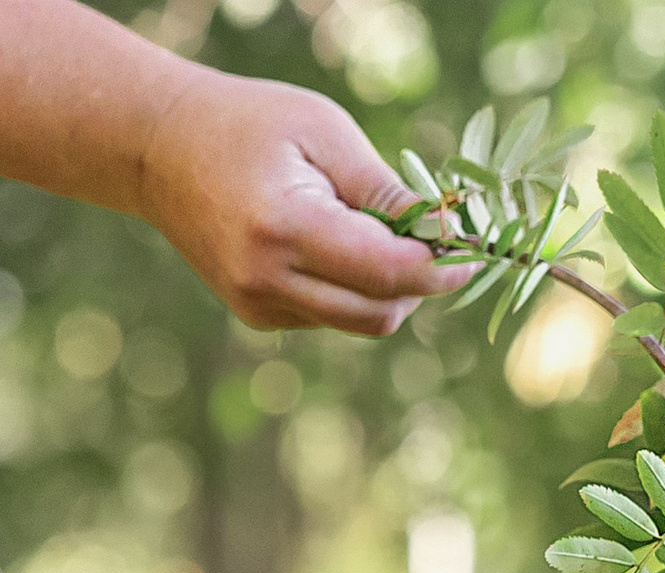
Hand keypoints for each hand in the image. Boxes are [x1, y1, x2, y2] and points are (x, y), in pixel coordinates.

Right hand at [135, 69, 466, 335]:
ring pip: (362, 321)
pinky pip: (333, 316)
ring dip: (390, 289)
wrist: (157, 147)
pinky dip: (354, 290)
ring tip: (378, 234)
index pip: (387, 273)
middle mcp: (267, 279)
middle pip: (382, 312)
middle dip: (421, 284)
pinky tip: (336, 246)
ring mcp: (258, 304)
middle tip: (436, 243)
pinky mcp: (258, 314)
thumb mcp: (325, 133)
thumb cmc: (248, 124)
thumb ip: (387, 189)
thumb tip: (450, 232)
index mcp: (284, 228)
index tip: (473, 251)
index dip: (441, 269)